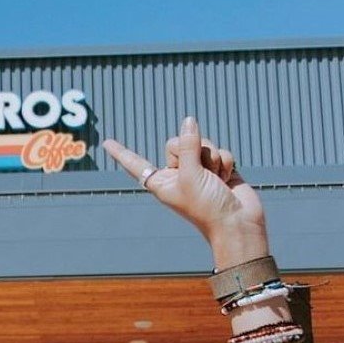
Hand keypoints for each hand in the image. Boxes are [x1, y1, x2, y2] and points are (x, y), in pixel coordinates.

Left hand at [103, 116, 268, 267]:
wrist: (237, 222)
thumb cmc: (207, 207)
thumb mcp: (191, 175)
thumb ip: (188, 146)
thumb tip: (189, 120)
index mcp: (161, 181)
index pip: (136, 164)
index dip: (122, 154)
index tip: (106, 143)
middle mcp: (177, 174)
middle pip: (178, 142)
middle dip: (194, 152)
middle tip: (201, 175)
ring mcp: (197, 170)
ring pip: (202, 143)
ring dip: (212, 159)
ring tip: (216, 180)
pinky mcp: (217, 168)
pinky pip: (220, 150)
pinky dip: (225, 163)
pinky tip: (227, 179)